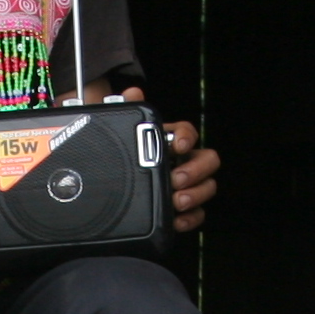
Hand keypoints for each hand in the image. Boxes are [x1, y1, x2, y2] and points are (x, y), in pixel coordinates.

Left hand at [102, 85, 221, 232]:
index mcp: (169, 141)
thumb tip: (133, 92)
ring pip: (207, 187)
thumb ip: (122, 111)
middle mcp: (183, 162)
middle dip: (196, 170)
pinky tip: (176, 220)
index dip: (186, 137)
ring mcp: (185, 186)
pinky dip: (190, 218)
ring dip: (196, 195)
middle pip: (207, 160)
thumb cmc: (119, 155)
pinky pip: (196, 214)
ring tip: (176, 202)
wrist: (106, 186)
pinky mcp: (181, 209)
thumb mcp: (115, 134)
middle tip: (176, 179)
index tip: (177, 145)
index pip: (188, 132)